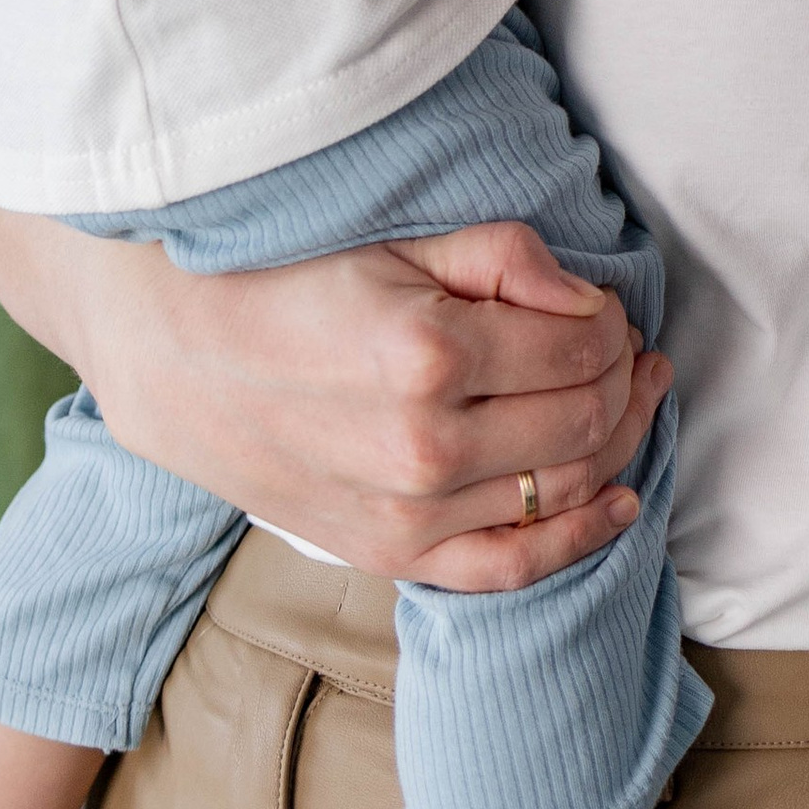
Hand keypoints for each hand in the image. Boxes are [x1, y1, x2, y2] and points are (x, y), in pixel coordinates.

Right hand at [81, 222, 672, 591]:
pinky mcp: (392, 556)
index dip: (613, 323)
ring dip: (618, 441)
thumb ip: (501, 257)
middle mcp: (426, 444)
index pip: (581, 345)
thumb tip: (592, 300)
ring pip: (565, 487)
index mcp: (428, 351)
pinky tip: (620, 501)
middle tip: (627, 348)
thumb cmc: (287, 284)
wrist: (178, 361)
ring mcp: (410, 514)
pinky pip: (512, 566)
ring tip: (631, 398)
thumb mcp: (394, 243)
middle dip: (623, 378)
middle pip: (585, 417)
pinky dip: (580, 537)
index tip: (608, 308)